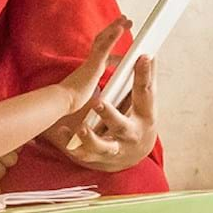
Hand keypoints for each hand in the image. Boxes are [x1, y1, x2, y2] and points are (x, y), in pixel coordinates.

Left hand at [43, 56, 158, 172]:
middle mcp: (130, 135)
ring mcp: (114, 149)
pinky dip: (72, 145)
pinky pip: (83, 153)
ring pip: (102, 147)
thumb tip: (149, 54)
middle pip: (121, 126)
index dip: (144, 76)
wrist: (135, 155)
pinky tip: (63, 132)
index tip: (142, 57)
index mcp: (144, 117)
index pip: (146, 95)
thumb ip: (146, 80)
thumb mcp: (146, 104)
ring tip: (80, 127)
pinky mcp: (98, 158)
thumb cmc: (140, 122)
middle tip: (97, 102)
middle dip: (109, 115)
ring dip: (90, 138)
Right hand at [60, 16, 130, 111]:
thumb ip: (91, 89)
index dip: (111, 43)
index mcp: (90, 68)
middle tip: (124, 20)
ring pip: (104, 39)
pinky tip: (121, 28)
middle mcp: (91, 61)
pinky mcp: (94, 63)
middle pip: (102, 39)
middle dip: (113, 29)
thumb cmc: (71, 99)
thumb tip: (93, 93)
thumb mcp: (86, 92)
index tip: (119, 40)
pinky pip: (105, 47)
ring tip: (125, 19)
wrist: (64, 101)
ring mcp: (92, 61)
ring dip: (115, 27)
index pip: (102, 51)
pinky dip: (113, 36)